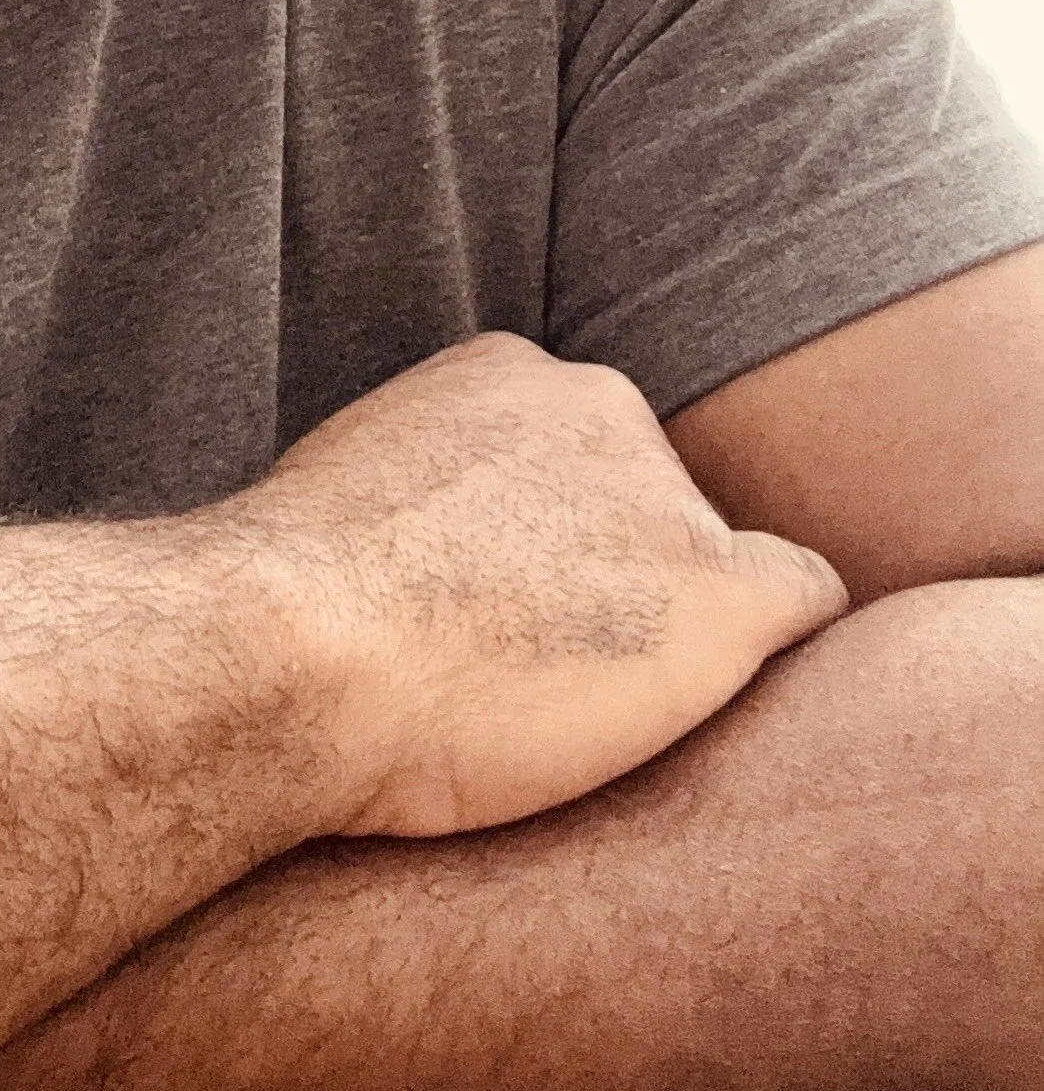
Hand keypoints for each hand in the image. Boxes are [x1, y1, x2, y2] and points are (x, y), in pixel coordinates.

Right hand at [237, 333, 846, 839]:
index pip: (576, 455)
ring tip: (588, 715)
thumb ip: (416, 501)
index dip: (549, 543)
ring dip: (670, 633)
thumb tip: (411, 564)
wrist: (293, 655)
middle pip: (652, 502)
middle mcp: (602, 408)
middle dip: (615, 579)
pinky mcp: (718, 596)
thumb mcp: (341, 501)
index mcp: (507, 374)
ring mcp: (665, 500)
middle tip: (539, 674)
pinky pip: (805, 597)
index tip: (500, 611)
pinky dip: (778, 650)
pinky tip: (726, 707)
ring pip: (711, 569)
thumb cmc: (286, 609)